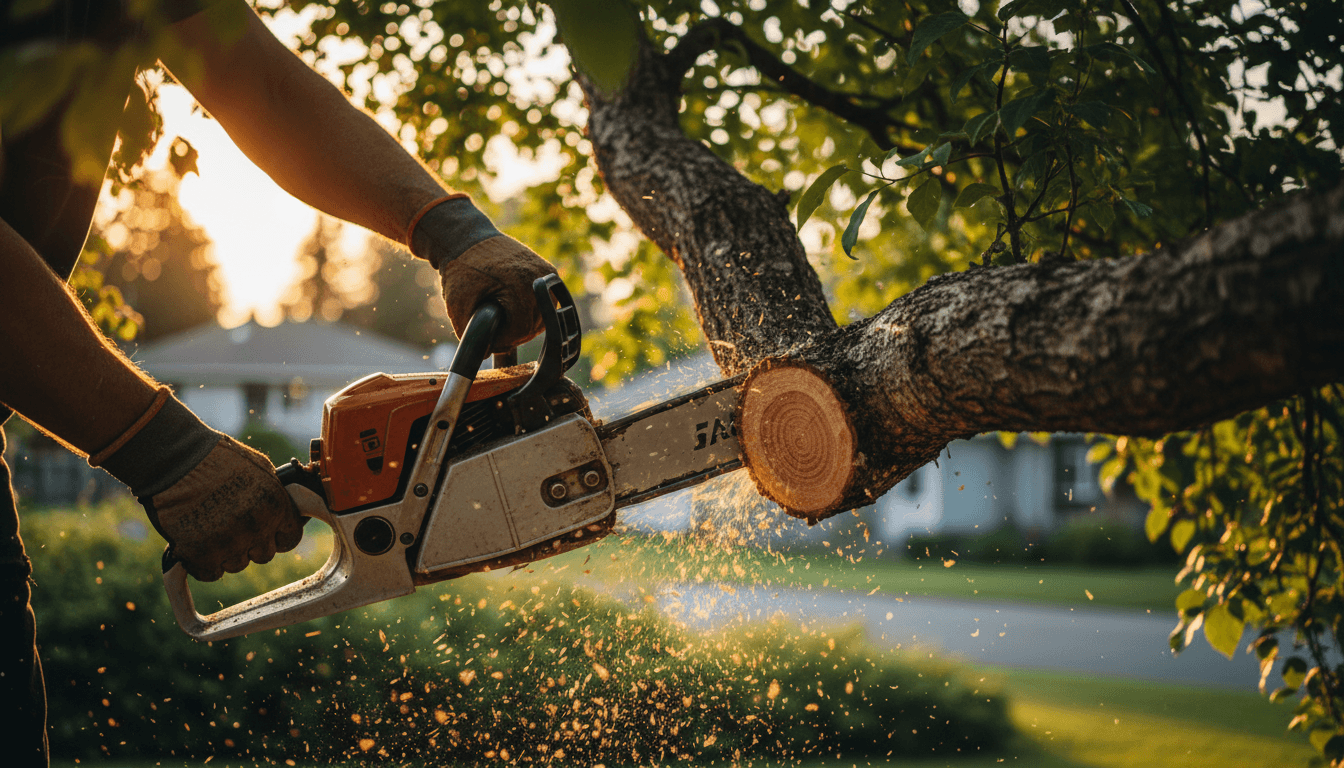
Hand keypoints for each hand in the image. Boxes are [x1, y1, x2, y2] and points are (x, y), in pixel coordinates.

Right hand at [92, 389, 303, 581]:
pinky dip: (202, 562)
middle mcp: (256, 528)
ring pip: (236, 565)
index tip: (266, 532)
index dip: (277, 536)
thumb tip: (284, 507)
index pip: (290, 539)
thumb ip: (274, 493)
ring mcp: (228, 543)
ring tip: (210, 528)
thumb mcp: (259, 468)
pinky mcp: (199, 554)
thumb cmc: (216, 457)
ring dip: (226, 552)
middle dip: (250, 544)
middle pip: (263, 555)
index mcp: (275, 506)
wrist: (174, 458)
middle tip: (232, 526)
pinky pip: (210, 573)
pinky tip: (196, 543)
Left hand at [439, 234, 555, 351]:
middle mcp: (540, 277)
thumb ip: (469, 333)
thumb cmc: (461, 269)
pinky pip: (546, 304)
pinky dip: (532, 311)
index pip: (521, 329)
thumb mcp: (457, 304)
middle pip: (535, 325)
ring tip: (503, 318)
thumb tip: (483, 355)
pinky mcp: (549, 273)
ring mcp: (547, 274)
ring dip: (525, 324)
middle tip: (494, 330)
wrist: (468, 239)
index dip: (503, 340)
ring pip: (544, 318)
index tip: (488, 338)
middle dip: (514, 333)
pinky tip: (514, 309)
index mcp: (520, 283)